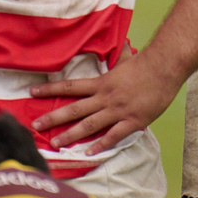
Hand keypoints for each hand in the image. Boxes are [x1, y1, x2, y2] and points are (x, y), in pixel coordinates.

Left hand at [29, 52, 180, 152]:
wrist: (164, 69)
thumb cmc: (146, 64)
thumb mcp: (126, 59)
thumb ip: (118, 58)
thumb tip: (120, 44)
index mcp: (101, 83)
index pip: (70, 86)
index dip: (50, 90)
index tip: (33, 92)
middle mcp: (105, 97)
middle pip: (74, 109)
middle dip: (53, 118)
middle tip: (35, 126)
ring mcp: (117, 110)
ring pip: (89, 125)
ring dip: (71, 135)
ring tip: (55, 144)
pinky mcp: (132, 121)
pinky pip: (113, 136)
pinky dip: (100, 145)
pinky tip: (88, 153)